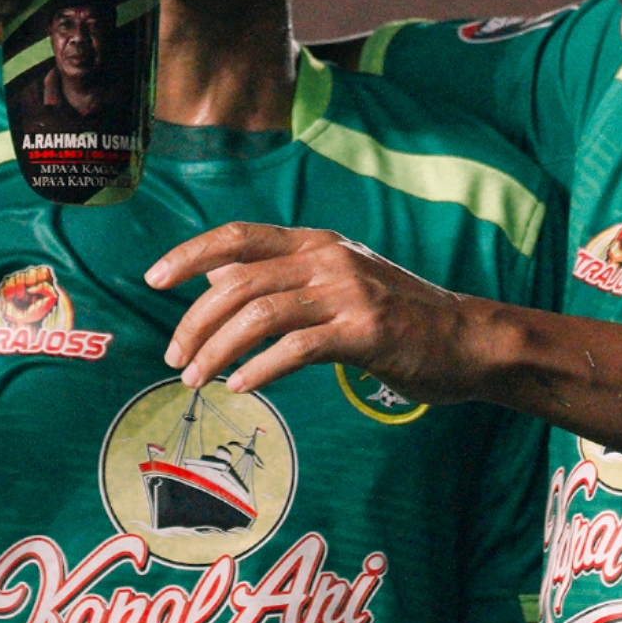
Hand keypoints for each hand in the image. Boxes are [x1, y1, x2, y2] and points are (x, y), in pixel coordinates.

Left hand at [148, 224, 491, 399]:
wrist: (468, 339)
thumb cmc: (398, 317)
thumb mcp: (337, 283)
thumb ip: (282, 277)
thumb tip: (215, 276)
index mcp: (316, 243)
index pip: (238, 236)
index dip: (190, 254)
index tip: (153, 279)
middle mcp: (328, 259)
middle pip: (238, 281)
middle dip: (195, 321)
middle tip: (175, 358)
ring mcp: (348, 292)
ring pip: (259, 314)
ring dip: (218, 350)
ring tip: (197, 380)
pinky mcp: (366, 331)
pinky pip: (296, 348)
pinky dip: (261, 368)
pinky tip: (242, 386)